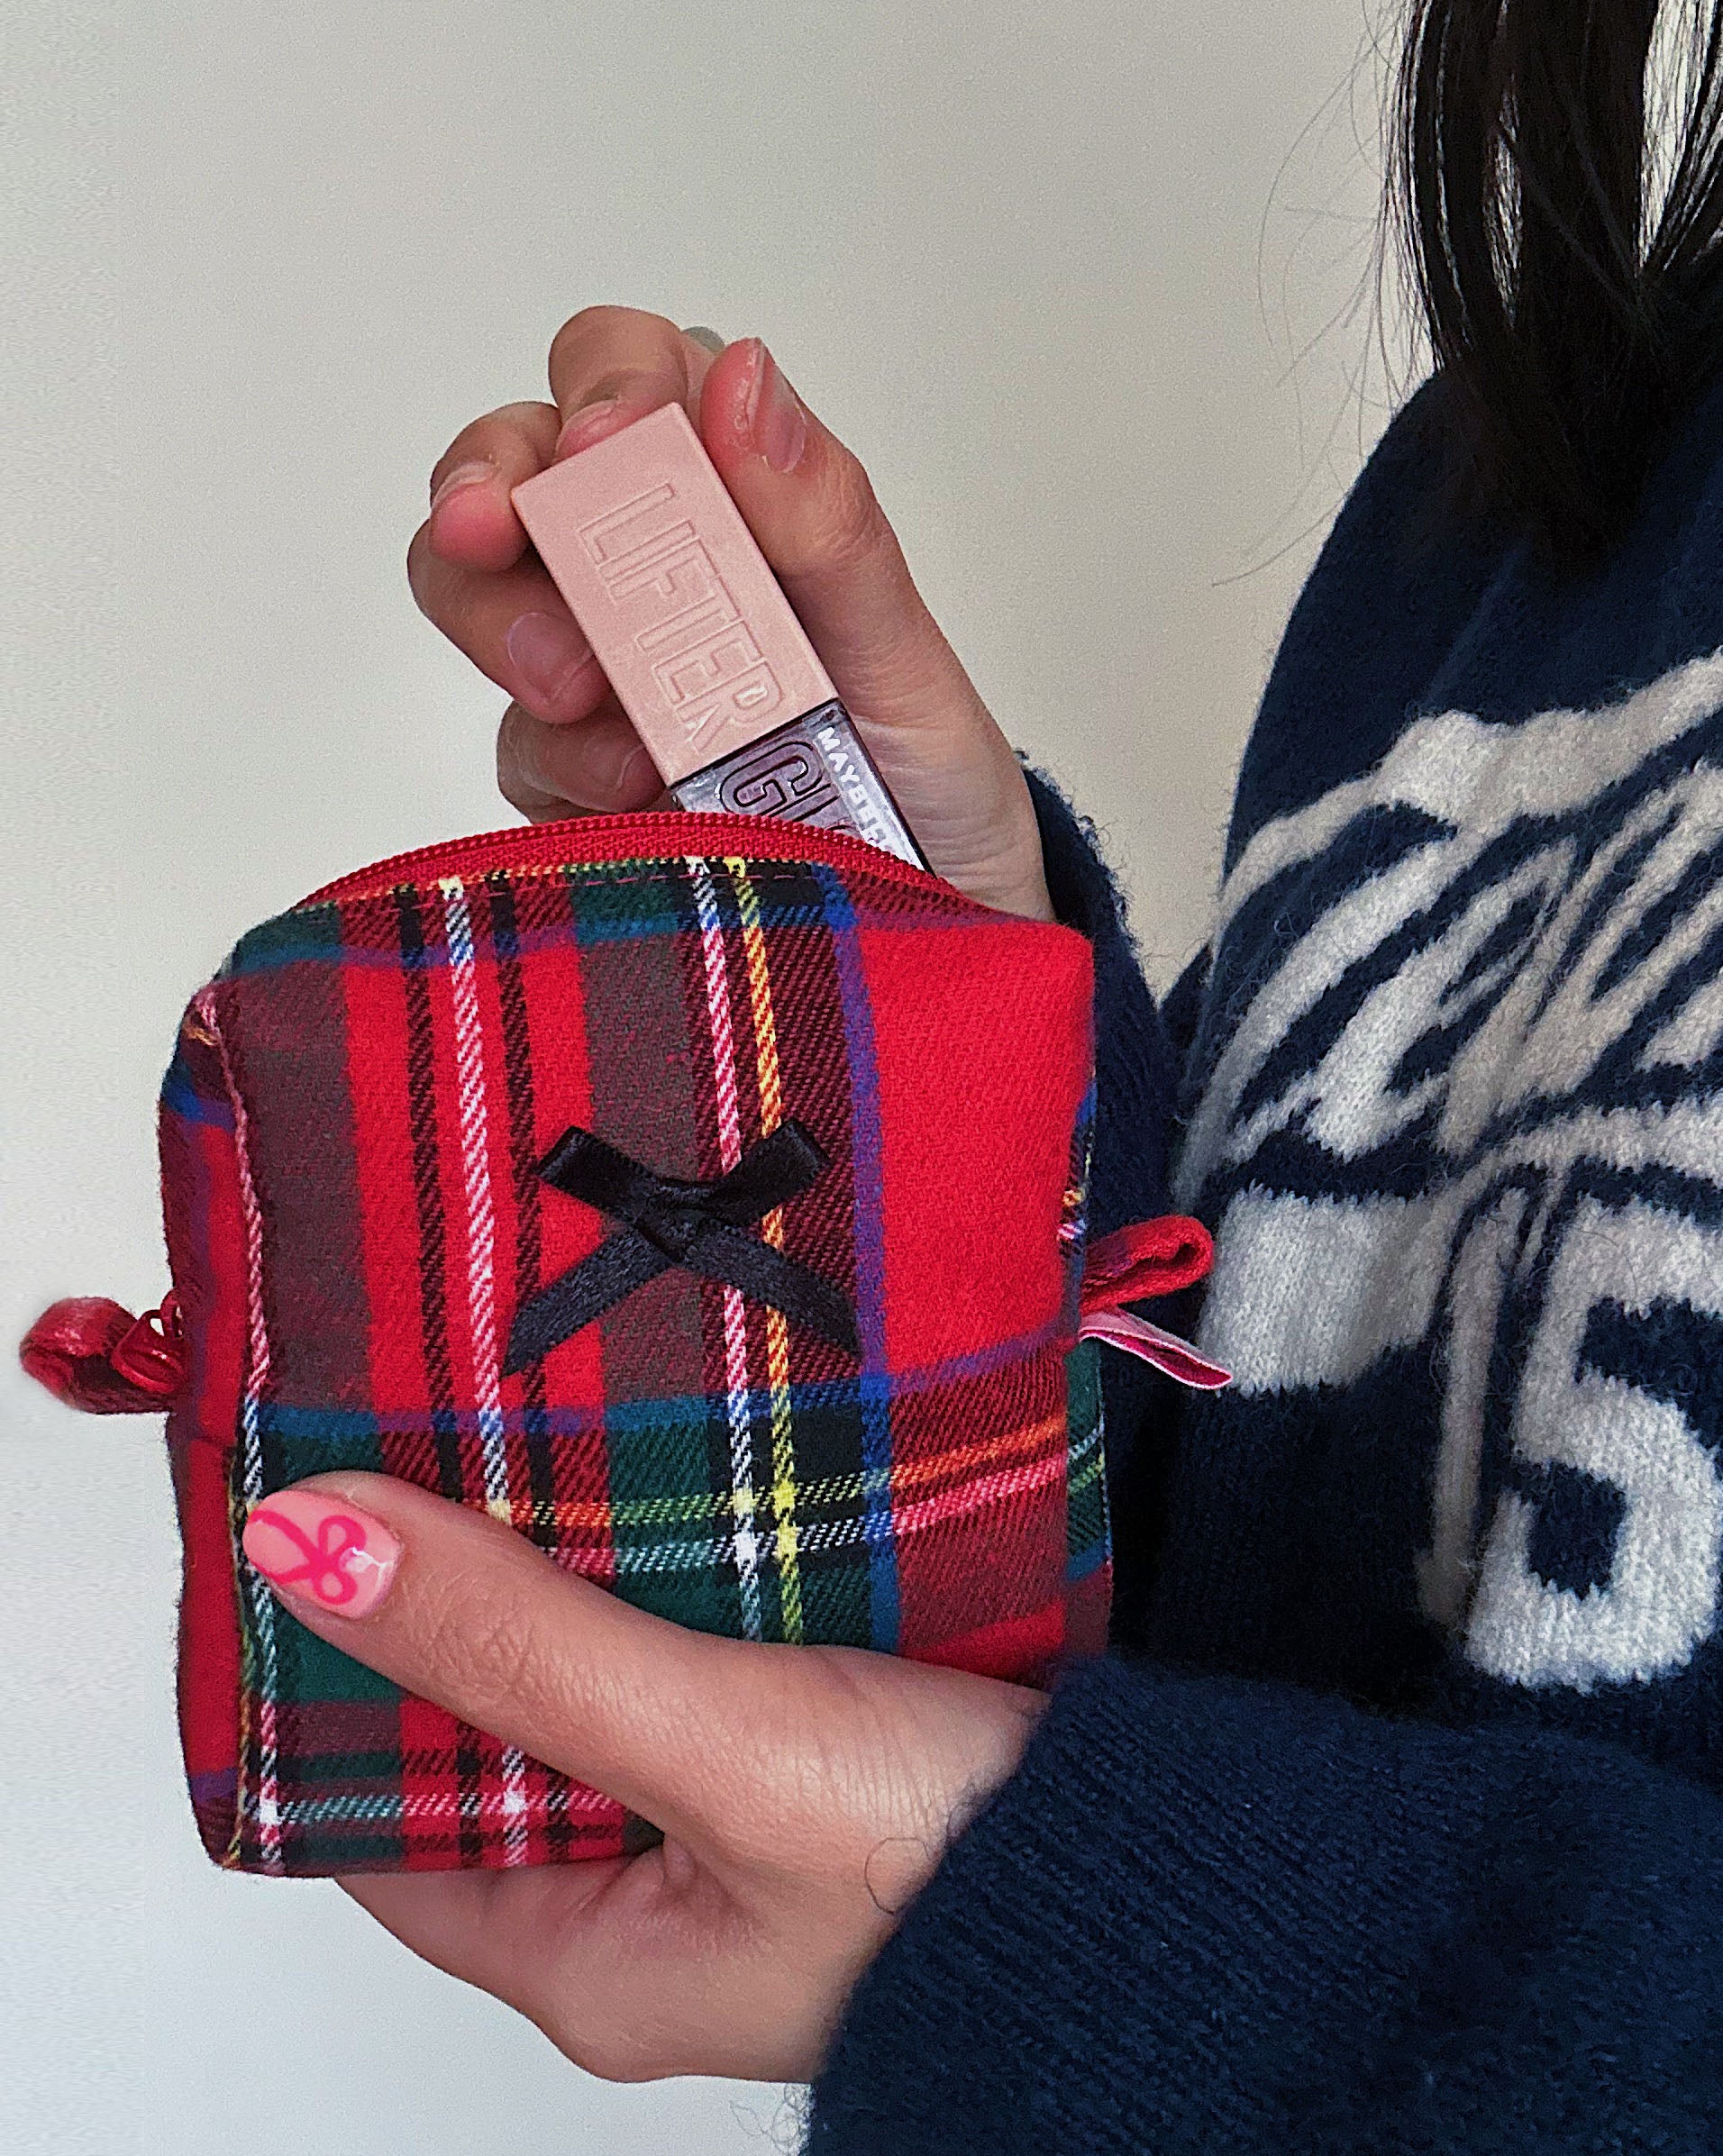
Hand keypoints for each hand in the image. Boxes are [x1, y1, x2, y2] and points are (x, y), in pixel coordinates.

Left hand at [242, 1475, 1046, 2082]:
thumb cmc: (955, 1871)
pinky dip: (677, 1565)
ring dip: (574, 1565)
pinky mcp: (830, 1754)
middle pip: (498, 1737)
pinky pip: (709, 1649)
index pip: (383, 1819)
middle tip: (419, 1428)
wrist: (1199, 1893)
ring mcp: (747, 1828)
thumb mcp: (714, 1746)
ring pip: (608, 1675)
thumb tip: (310, 1542)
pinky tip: (668, 1462)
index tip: (307, 1523)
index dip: (334, 1681)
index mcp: (588, 1960)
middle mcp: (654, 1904)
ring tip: (524, 1417)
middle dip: (461, 1598)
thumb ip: (523, 1646)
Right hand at [409, 306, 1051, 919]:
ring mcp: (599, 680)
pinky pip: (516, 750)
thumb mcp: (909, 664)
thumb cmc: (933, 788)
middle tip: (494, 536)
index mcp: (740, 503)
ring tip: (591, 701)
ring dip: (511, 627)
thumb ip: (827, 525)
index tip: (604, 444)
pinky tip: (633, 793)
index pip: (634, 378)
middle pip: (515, 472)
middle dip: (489, 492)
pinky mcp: (570, 787)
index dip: (602, 386)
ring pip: (479, 597)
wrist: (933, 943)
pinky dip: (557, 761)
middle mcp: (651, 573)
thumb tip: (744, 383)